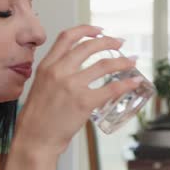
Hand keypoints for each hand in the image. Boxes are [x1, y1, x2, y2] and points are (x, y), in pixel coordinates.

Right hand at [14, 25, 139, 160]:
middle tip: (120, 43)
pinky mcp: (84, 102)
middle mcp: (59, 71)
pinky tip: (134, 81)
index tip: (99, 30)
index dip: (85, 29)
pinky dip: (126, 84)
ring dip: (122, 61)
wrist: (35, 140)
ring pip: (104, 65)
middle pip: (88, 47)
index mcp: (46, 66)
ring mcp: (72, 86)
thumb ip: (55, 76)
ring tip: (132, 61)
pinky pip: (111, 89)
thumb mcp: (40, 87)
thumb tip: (75, 74)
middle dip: (108, 42)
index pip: (67, 37)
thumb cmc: (37, 119)